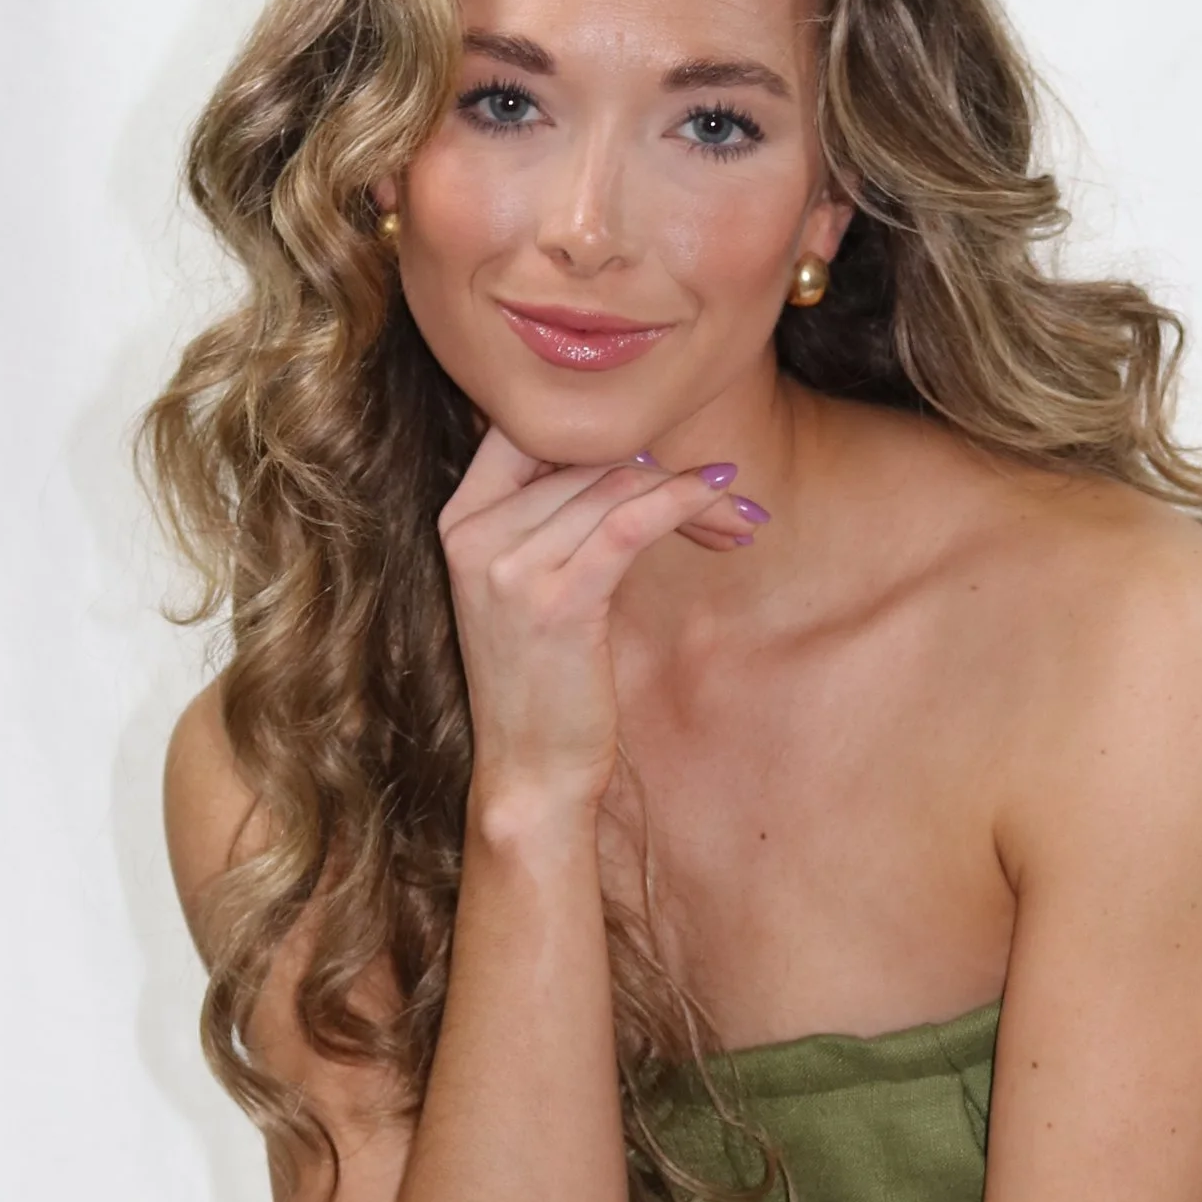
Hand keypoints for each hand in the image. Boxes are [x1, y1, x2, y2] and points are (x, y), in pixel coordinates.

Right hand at [437, 423, 765, 816]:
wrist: (530, 772)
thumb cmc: (545, 681)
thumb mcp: (532, 585)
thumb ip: (557, 517)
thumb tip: (639, 458)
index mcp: (460, 518)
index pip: (532, 429)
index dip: (609, 434)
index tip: (667, 463)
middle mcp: (473, 531)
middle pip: (587, 458)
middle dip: (667, 470)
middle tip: (730, 497)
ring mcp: (508, 564)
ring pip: (617, 485)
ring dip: (692, 495)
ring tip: (740, 521)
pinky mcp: (556, 599)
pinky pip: (630, 522)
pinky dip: (684, 504)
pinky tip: (723, 504)